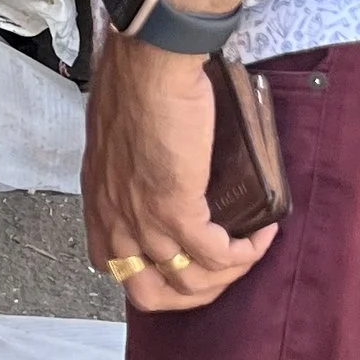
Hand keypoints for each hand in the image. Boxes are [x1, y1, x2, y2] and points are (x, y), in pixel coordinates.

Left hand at [83, 33, 276, 313]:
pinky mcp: (176, 210)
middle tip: (222, 270)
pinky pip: (217, 255)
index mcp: (98, 203)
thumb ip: (131, 168)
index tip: (182, 259)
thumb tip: (161, 171)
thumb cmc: (134, 83)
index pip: (113, 266)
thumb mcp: (119, 139)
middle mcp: (114, 220)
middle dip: (191, 294)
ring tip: (249, 251)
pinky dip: (246, 253)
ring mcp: (143, 220)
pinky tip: (261, 235)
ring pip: (189, 283)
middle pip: (149, 295)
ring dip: (228, 275)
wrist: (148, 65)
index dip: (152, 275)